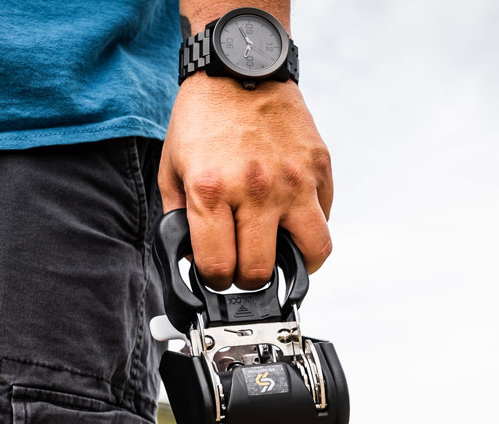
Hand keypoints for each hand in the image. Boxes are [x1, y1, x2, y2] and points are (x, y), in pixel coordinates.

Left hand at [159, 76, 333, 290]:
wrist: (240, 67)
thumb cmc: (204, 118)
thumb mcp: (173, 169)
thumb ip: (180, 218)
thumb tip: (192, 259)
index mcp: (212, 190)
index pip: (220, 267)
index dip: (215, 281)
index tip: (217, 274)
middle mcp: (256, 189)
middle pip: (261, 271)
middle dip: (248, 279)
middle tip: (244, 266)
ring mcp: (294, 180)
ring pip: (312, 253)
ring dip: (296, 264)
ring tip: (280, 255)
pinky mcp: (319, 168)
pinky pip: (325, 219)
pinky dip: (310, 228)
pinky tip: (291, 219)